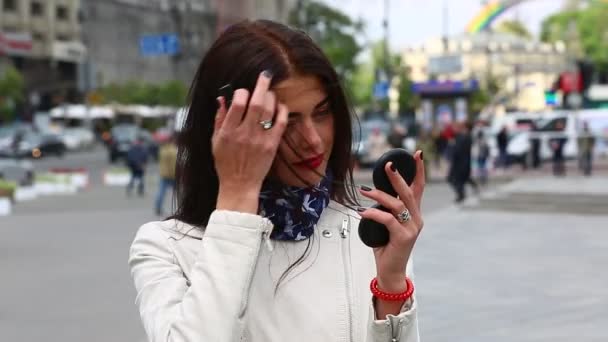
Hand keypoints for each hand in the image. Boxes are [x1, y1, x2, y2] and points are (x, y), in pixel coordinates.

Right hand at [213, 71, 288, 212]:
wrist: (239, 184)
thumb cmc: (225, 163)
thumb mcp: (215, 141)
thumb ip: (219, 119)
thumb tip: (222, 99)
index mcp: (228, 132)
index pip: (236, 103)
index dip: (241, 92)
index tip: (243, 91)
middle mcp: (244, 134)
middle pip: (256, 103)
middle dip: (261, 86)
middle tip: (265, 76)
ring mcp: (259, 139)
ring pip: (269, 110)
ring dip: (271, 97)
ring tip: (270, 93)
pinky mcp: (271, 146)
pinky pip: (280, 123)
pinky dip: (282, 111)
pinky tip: (280, 106)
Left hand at [358, 150, 425, 291]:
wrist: (390, 271)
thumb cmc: (386, 247)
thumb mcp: (387, 224)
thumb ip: (385, 210)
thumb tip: (371, 193)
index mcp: (414, 213)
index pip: (419, 188)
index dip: (419, 170)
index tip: (417, 154)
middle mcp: (417, 218)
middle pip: (409, 192)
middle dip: (397, 177)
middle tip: (387, 165)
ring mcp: (412, 228)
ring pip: (397, 204)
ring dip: (379, 195)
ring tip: (364, 191)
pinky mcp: (404, 237)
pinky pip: (388, 220)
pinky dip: (374, 214)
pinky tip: (363, 212)